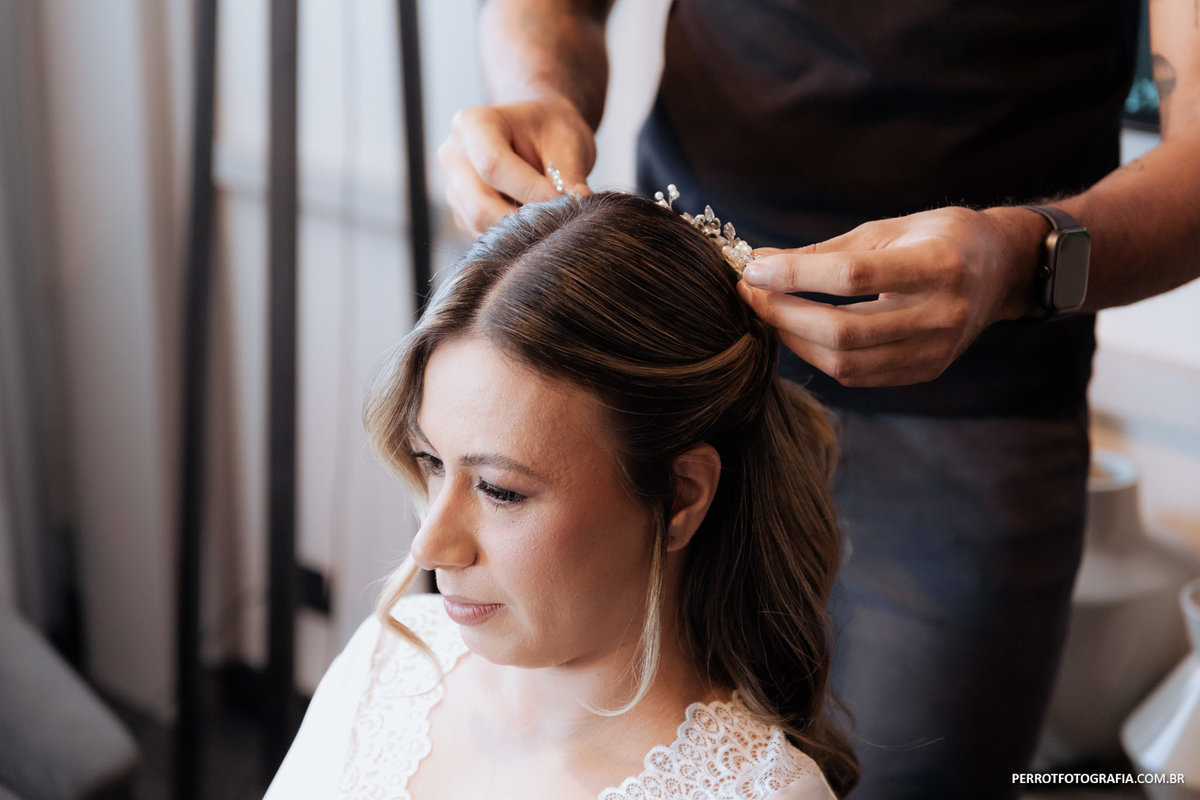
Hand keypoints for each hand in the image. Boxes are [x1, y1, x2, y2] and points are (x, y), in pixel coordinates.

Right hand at [437, 98, 595, 235]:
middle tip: (560, 224)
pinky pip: (483, 236)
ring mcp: (453, 188)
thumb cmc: (552, 130)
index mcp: (472, 124)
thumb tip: (583, 207)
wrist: (538, 133)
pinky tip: (536, 226)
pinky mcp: (461, 214)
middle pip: (480, 205)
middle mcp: (454, 156)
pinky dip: (512, 238)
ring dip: (519, 233)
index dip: (530, 191)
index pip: (493, 165)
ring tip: (551, 223)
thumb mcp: (567, 144)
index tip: (564, 204)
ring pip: (480, 227)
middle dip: (523, 221)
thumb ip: (570, 177)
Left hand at [736, 206, 1041, 387]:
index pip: (851, 276)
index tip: (754, 268)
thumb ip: (824, 251)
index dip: (795, 275)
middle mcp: (941, 313)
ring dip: (795, 339)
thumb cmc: (940, 238)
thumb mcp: (888, 229)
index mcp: (937, 265)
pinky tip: (801, 332)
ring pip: (846, 362)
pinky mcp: (926, 370)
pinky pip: (859, 376)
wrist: (1001, 269)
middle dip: (784, 313)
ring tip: (771, 312)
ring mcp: (936, 350)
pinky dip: (821, 356)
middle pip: (843, 330)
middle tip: (752, 292)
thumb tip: (762, 262)